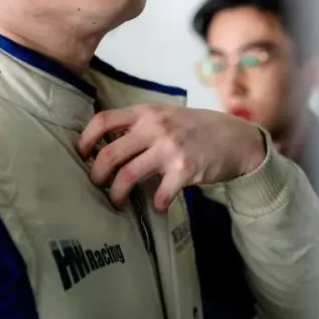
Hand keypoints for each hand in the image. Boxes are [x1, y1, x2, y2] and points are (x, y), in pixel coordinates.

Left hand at [78, 104, 265, 211]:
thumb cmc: (197, 128)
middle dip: (97, 174)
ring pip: (128, 175)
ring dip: (117, 194)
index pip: (104, 120)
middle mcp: (156, 128)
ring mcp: (170, 149)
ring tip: (117, 200)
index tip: (82, 154)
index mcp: (147, 113)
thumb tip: (106, 144)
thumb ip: (141, 125)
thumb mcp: (167, 115)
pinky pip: (160, 194)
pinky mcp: (185, 170)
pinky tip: (159, 205)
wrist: (235, 138)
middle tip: (98, 184)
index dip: (85, 139)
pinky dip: (156, 204)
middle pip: (110, 153)